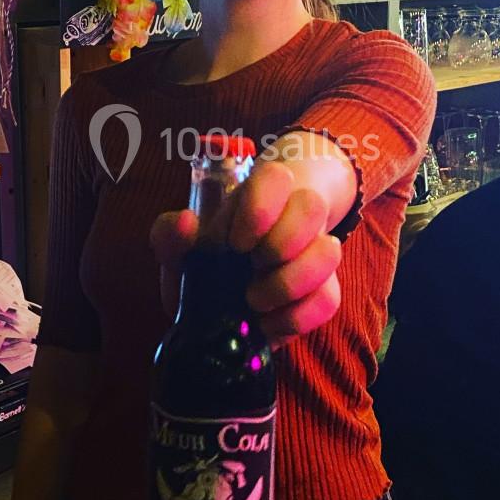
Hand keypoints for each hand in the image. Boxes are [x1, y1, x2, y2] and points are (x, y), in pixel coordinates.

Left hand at [151, 161, 342, 347]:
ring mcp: (313, 254)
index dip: (260, 208)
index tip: (236, 242)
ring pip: (330, 251)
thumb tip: (187, 223)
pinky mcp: (323, 291)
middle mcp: (292, 218)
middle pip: (311, 206)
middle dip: (279, 243)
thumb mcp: (181, 248)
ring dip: (290, 281)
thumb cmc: (206, 263)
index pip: (275, 176)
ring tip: (256, 300)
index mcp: (258, 197)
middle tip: (250, 267)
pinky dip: (296, 316)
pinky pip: (330, 298)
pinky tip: (267, 323)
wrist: (227, 298)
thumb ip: (169, 234)